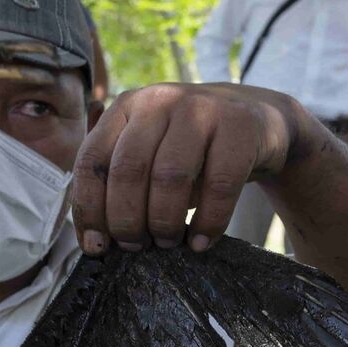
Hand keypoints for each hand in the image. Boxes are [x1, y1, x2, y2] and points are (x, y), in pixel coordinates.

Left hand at [71, 83, 298, 255]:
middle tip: (133, 246)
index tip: (95, 245)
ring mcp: (201, 108)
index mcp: (126, 107)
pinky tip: (199, 242)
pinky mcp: (240, 126)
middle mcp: (160, 100)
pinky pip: (219, 186)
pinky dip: (207, 222)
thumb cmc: (191, 150)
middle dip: (126, 219)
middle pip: (128, 169)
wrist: (259, 122)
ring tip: (165, 243)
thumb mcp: (150, 152)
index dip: (88, 208)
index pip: (92, 160)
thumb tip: (95, 240)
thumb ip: (119, 182)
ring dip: (163, 222)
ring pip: (170, 177)